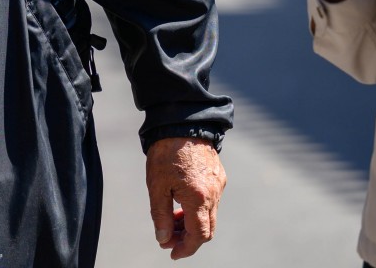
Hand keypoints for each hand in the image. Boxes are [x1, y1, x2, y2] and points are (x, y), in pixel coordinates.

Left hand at [145, 137, 224, 258]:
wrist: (182, 123)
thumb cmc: (166, 153)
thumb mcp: (156, 185)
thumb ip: (160, 214)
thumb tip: (163, 238)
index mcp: (199, 198)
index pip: (199, 236)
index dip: (186, 248)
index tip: (172, 253)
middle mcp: (214, 194)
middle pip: (207, 229)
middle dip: (188, 239)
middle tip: (168, 239)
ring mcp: (219, 185)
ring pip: (210, 216)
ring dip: (192, 224)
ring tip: (171, 221)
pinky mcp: (219, 176)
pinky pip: (211, 201)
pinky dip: (198, 209)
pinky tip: (180, 203)